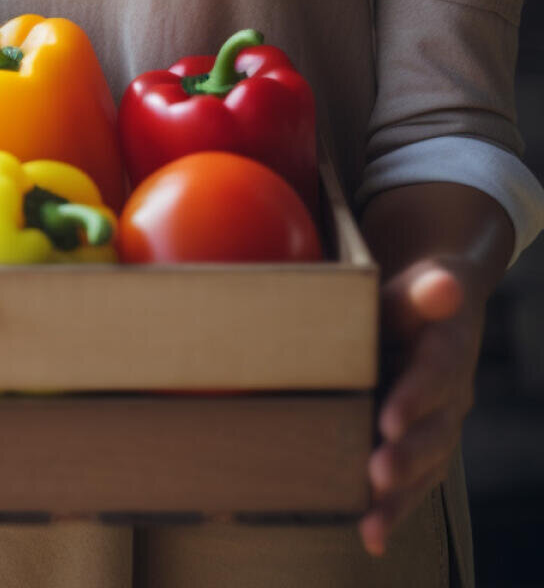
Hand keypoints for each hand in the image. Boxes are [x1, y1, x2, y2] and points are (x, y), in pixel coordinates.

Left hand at [358, 181, 511, 556]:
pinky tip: (371, 537)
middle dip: (408, 456)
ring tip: (372, 521)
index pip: (437, 374)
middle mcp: (450, 395)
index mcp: (448, 350)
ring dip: (400, 495)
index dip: (417, 397)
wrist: (433, 311)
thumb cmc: (408, 299)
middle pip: (435, 431)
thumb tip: (444, 284)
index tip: (391, 419)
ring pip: (426, 466)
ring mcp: (438, 425)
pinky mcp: (419, 447)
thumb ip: (420, 293)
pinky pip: (412, 482)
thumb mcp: (411, 288)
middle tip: (379, 475)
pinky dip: (393, 510)